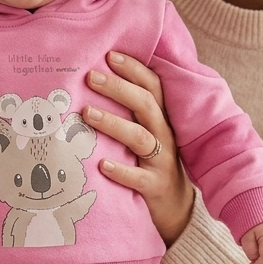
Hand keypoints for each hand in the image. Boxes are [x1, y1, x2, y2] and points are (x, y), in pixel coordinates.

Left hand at [82, 51, 194, 245]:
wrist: (175, 208)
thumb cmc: (151, 163)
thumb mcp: (145, 132)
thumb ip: (129, 111)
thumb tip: (93, 81)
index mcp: (160, 118)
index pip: (152, 86)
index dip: (133, 69)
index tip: (109, 55)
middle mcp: (164, 135)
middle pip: (145, 105)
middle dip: (117, 88)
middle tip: (90, 76)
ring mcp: (161, 161)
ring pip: (140, 137)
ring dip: (113, 123)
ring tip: (87, 113)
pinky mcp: (155, 187)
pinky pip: (138, 178)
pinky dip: (121, 170)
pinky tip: (102, 165)